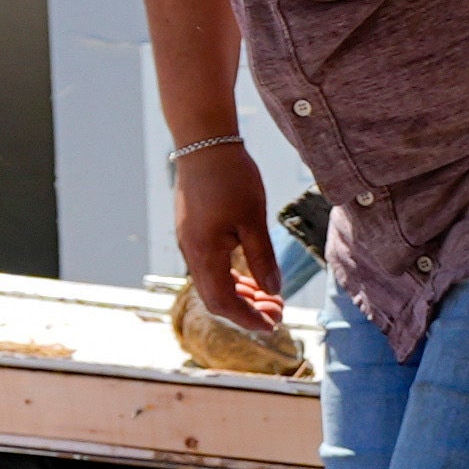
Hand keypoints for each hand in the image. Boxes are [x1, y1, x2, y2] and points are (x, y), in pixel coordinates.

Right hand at [167, 138, 284, 337]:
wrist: (203, 142)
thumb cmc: (231, 176)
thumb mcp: (253, 219)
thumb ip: (263, 258)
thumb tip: (274, 291)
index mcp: (204, 253)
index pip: (224, 302)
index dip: (248, 319)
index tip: (273, 326)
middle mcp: (191, 253)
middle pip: (216, 298)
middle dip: (247, 311)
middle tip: (278, 313)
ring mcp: (190, 242)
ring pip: (213, 283)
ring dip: (241, 295)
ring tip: (270, 298)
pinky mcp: (193, 232)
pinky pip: (211, 267)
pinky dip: (232, 278)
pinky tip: (251, 278)